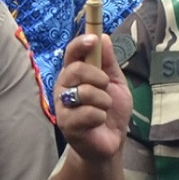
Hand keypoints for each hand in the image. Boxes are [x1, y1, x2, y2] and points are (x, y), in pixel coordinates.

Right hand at [52, 34, 127, 161]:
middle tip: (105, 89)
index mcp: (74, 74)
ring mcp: (62, 104)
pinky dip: (101, 117)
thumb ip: (109, 62)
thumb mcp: (116, 83)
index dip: (80, 44)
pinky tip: (98, 122)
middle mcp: (64, 86)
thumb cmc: (110, 111)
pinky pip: (89, 112)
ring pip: (85, 92)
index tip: (93, 40)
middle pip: (76, 69)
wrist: (110, 142)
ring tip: (103, 110)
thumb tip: (102, 37)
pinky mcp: (66, 123)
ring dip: (104, 102)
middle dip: (99, 78)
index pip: (71, 53)